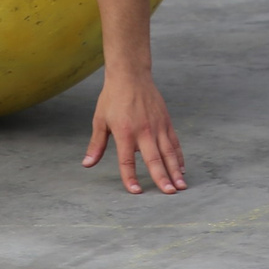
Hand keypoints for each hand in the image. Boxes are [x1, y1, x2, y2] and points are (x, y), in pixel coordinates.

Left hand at [84, 73, 185, 193]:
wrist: (130, 75)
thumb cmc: (113, 98)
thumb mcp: (100, 120)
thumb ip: (96, 145)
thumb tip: (87, 164)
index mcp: (124, 132)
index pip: (127, 160)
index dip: (130, 177)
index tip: (135, 191)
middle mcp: (143, 131)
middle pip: (154, 159)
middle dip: (162, 178)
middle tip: (169, 193)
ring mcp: (157, 127)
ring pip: (168, 153)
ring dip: (175, 171)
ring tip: (180, 186)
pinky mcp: (166, 122)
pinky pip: (174, 143)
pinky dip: (178, 157)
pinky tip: (181, 169)